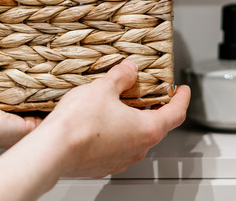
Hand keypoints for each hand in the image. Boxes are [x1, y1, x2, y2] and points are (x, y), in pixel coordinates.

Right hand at [39, 60, 190, 177]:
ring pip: (134, 138)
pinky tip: (101, 121)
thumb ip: (121, 76)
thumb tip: (129, 70)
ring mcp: (120, 160)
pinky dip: (115, 133)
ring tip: (120, 105)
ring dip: (132, 121)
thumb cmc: (78, 124)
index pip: (176, 113)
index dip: (182, 99)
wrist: (52, 151)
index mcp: (146, 129)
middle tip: (149, 93)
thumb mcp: (104, 87)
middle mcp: (137, 149)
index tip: (183, 90)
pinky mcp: (102, 165)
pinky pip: (115, 147)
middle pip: (155, 126)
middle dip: (153, 108)